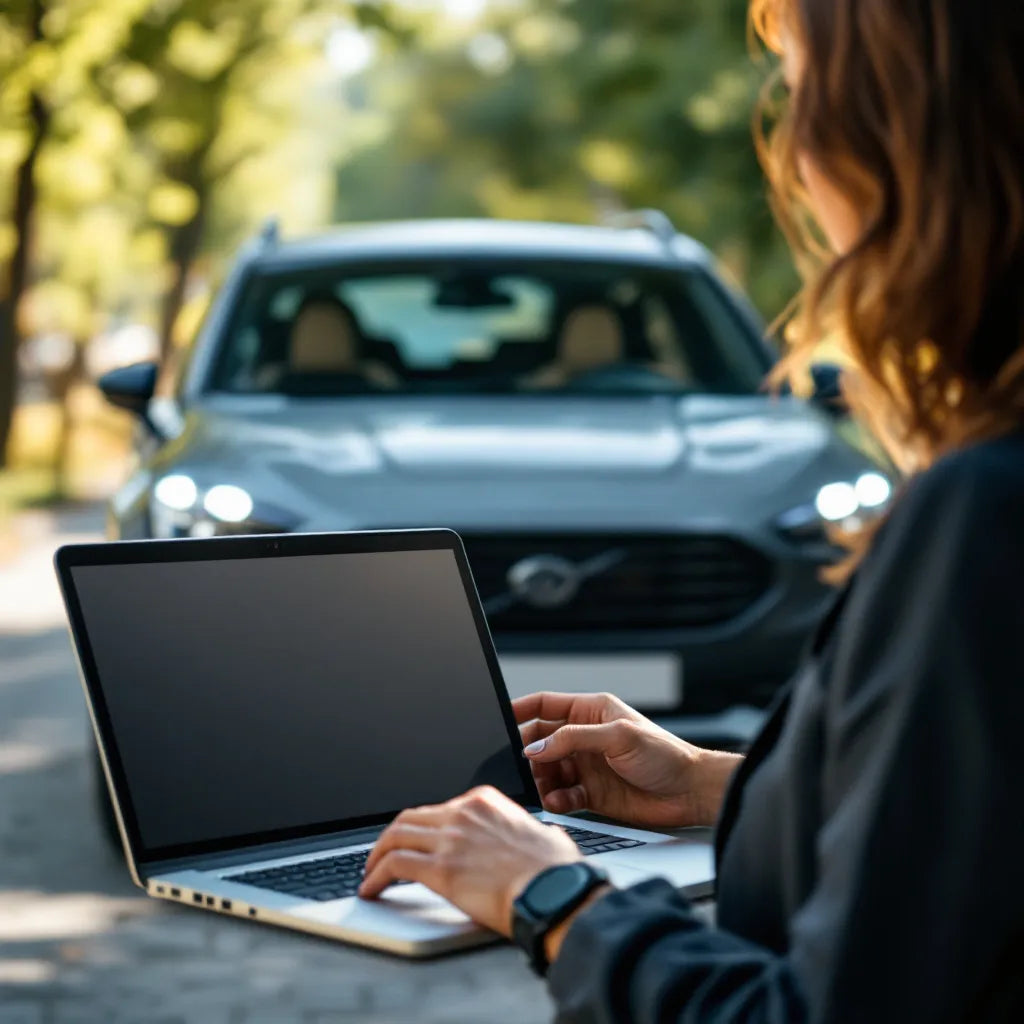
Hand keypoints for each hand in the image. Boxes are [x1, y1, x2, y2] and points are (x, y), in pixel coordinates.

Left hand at [359, 786, 580, 935]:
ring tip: (369, 873)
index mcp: (484, 801)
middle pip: (410, 818)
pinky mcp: (440, 868)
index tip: (414, 843)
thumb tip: (535, 838)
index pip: (438, 809)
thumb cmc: (555, 871)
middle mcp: (463, 813)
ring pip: (395, 837)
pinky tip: (371, 889)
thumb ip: (527, 831)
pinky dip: (376, 877)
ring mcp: (449, 838)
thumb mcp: (543, 834)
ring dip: (376, 856)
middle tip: (381, 856)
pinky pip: (394, 865)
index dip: (420, 828)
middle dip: (391, 838)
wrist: (554, 892)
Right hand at [515, 691, 741, 828]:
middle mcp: (585, 737)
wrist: (690, 792)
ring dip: (540, 780)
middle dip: (528, 753)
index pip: (545, 705)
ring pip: (548, 770)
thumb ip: (573, 739)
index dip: (521, 710)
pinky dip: (555, 799)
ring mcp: (586, 765)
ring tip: (539, 789)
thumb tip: (535, 746)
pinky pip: (561, 795)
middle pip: (541, 740)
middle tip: (519, 765)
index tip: (500, 720)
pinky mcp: (591, 794)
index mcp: (591, 711)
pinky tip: (557, 802)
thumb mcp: (618, 737)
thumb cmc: (665, 754)